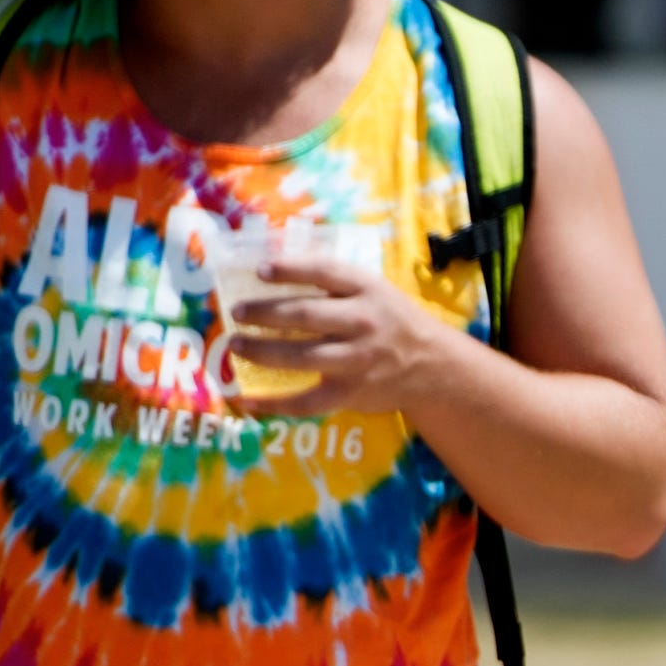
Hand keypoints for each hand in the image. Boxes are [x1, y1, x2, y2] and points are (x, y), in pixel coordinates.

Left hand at [220, 251, 464, 419]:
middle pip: (304, 315)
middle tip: (235, 311)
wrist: (431, 365)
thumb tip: (272, 262)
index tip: (259, 270)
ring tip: (234, 345)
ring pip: (300, 357)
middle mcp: (361, 322)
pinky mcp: (350, 393)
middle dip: (263, 313)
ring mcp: (356, 361)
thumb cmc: (390, 319)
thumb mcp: (372, 289)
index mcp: (367, 290)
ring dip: (261, 351)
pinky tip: (246, 399)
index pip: (323, 272)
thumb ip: (332, 278)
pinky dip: (273, 403)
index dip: (289, 269)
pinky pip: (305, 401)